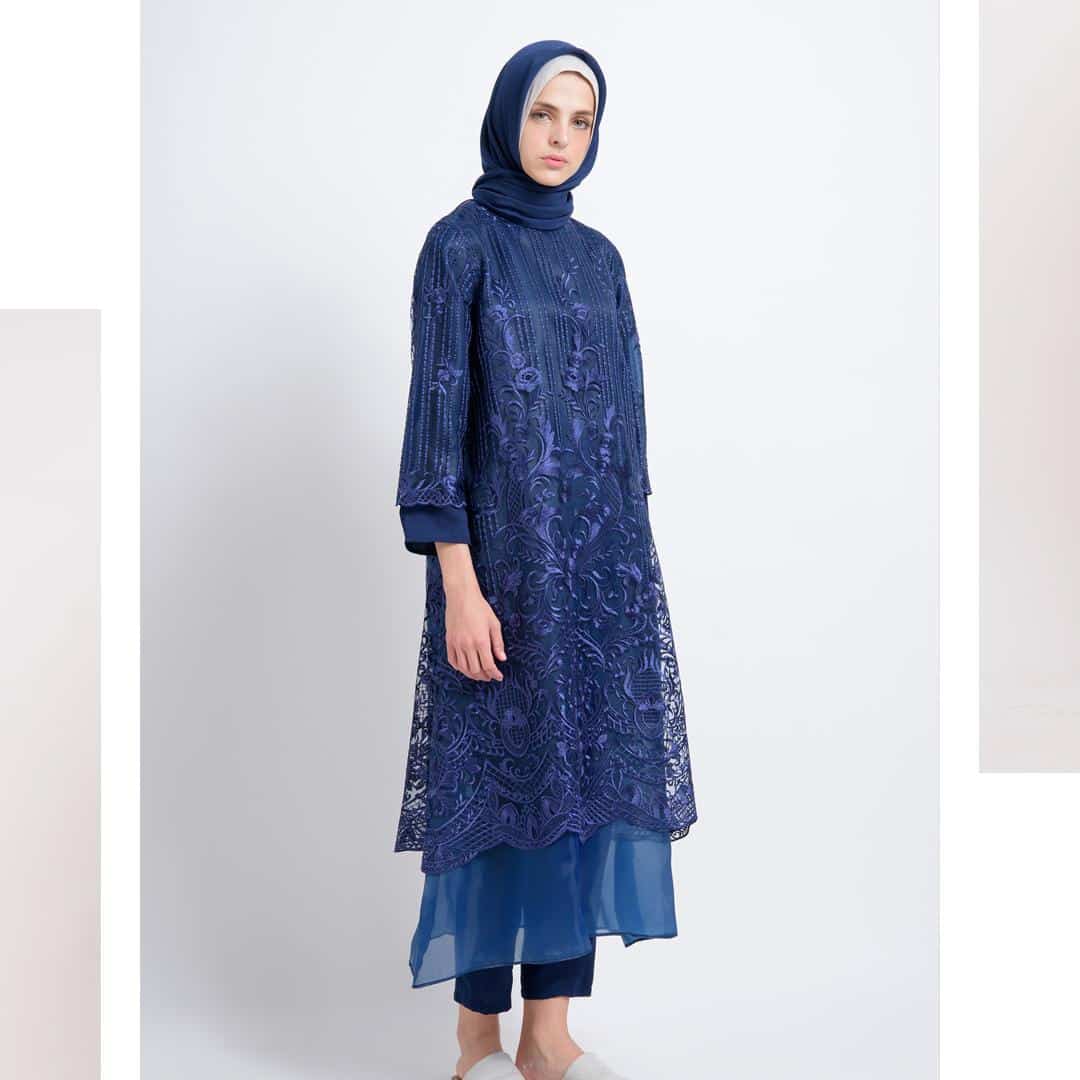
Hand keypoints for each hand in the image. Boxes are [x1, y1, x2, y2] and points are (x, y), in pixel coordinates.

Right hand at [434, 540, 506, 681]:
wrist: (461, 597)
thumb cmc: (479, 607)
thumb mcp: (494, 624)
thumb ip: (498, 643)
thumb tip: (502, 658)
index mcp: (481, 641)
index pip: (488, 665)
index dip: (495, 674)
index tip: (498, 676)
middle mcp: (467, 645)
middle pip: (476, 670)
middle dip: (484, 676)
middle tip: (490, 676)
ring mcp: (456, 644)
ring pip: (464, 668)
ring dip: (472, 674)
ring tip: (479, 674)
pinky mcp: (449, 642)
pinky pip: (453, 661)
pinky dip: (459, 668)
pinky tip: (465, 668)